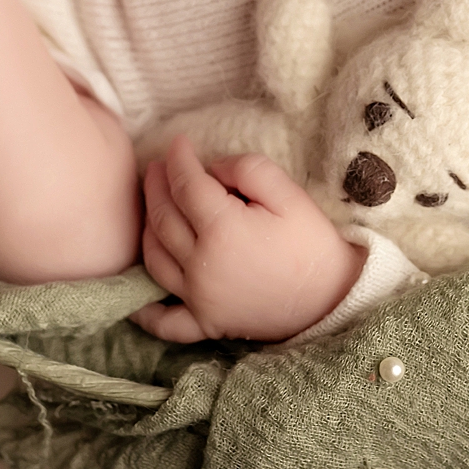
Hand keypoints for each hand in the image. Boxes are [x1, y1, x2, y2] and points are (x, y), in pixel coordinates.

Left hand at [132, 136, 365, 342]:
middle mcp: (201, 265)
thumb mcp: (289, 194)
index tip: (177, 143)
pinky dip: (146, 313)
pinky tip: (134, 301)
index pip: (186, 185)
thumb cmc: (313, 244)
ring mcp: (200, 298)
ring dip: (147, 230)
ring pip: (154, 259)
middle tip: (156, 168)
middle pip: (163, 218)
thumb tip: (212, 169)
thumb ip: (247, 170)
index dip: (178, 159)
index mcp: (222, 229)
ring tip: (153, 208)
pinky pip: (166, 322)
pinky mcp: (207, 324)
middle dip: (156, 187)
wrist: (334, 299)